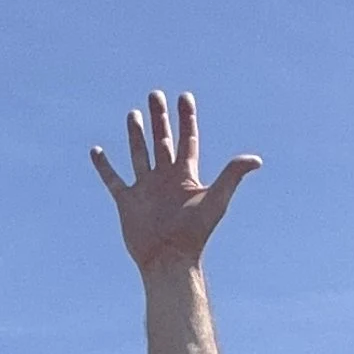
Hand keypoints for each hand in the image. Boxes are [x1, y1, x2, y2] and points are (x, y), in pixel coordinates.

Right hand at [92, 91, 260, 274]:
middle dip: (159, 118)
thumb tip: (256, 160)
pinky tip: (96, 151)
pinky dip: (104, 166)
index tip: (184, 96)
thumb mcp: (216, 200)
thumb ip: (232, 176)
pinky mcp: (127, 201)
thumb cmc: (194, 233)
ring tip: (133, 114)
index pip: (187, 140)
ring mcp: (146, 189)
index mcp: (185, 176)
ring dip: (136, 134)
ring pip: (139, 154)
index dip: (187, 118)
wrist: (169, 259)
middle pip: (162, 141)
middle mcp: (165, 178)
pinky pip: (113, 179)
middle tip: (154, 94)